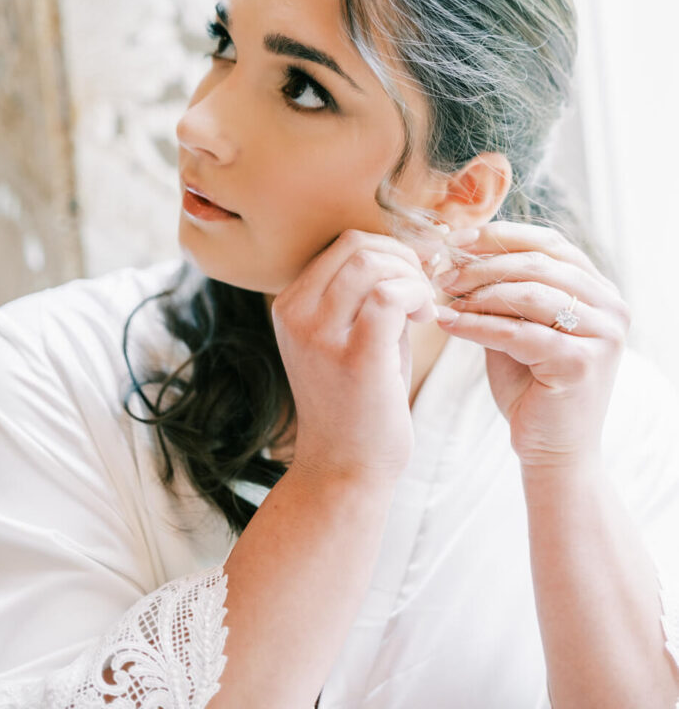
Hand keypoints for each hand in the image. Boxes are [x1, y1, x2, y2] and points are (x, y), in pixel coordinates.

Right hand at [270, 229, 438, 485]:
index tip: (412, 276)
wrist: (344, 469)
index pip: (344, 245)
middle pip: (357, 246)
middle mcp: (296, 315)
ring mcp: (319, 335)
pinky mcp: (353, 357)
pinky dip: (415, 295)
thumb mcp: (346, 337)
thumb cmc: (356, 402)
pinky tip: (424, 319)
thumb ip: (365, 294)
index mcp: (290, 305)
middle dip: (402, 258)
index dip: (388, 250)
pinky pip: (388, 296)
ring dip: (411, 277)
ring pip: (371, 263)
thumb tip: (410, 252)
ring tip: (423, 309)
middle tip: (422, 291)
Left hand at [435, 222, 631, 468]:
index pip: (548, 242)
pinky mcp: (582, 363)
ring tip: (443, 298)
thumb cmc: (530, 385)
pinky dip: (477, 325)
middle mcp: (611, 306)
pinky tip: (448, 324)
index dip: (498, 236)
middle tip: (441, 273)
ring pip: (529, 294)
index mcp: (599, 289)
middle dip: (482, 264)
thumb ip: (502, 288)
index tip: (454, 240)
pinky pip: (518, 332)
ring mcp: (603, 334)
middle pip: (538, 263)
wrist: (552, 450)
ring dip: (478, 293)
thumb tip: (456, 250)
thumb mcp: (517, 323)